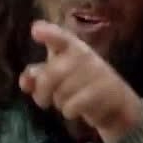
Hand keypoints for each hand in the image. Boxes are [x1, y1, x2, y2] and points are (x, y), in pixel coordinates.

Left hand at [18, 20, 142, 142]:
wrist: (118, 107)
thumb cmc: (82, 86)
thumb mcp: (58, 79)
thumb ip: (37, 77)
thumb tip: (24, 81)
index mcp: (74, 47)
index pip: (61, 38)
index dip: (49, 34)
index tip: (35, 30)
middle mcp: (85, 56)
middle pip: (52, 72)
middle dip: (42, 89)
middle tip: (43, 100)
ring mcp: (97, 73)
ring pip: (61, 91)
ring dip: (59, 102)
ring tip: (68, 102)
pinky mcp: (104, 92)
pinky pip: (73, 105)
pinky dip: (69, 111)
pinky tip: (77, 110)